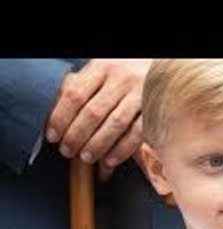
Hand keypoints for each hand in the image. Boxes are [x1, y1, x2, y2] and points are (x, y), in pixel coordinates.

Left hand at [46, 59, 151, 178]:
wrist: (163, 72)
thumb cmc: (127, 75)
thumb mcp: (103, 73)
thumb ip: (85, 89)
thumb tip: (62, 120)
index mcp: (102, 67)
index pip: (75, 95)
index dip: (60, 118)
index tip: (53, 136)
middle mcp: (122, 79)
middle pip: (93, 112)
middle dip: (76, 136)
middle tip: (67, 151)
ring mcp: (141, 95)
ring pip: (114, 124)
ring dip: (97, 144)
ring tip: (85, 158)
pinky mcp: (155, 111)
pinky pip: (136, 134)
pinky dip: (122, 150)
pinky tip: (110, 161)